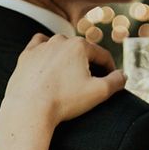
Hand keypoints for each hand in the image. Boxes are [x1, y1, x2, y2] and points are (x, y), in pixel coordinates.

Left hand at [0, 34, 126, 126]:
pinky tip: (49, 62)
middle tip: (92, 81)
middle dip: (89, 63)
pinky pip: (39, 47)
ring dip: (68, 58)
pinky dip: (47, 52)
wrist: (29, 110)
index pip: (102, 55)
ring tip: (71, 74)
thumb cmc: (65, 101)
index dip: (110, 68)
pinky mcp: (25, 56)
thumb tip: (123, 75)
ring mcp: (40, 47)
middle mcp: (60, 40)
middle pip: (82, 50)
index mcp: (79, 45)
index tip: (112, 80)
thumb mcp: (99, 92)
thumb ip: (116, 81)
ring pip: (61, 47)